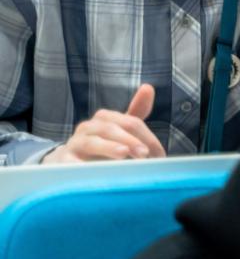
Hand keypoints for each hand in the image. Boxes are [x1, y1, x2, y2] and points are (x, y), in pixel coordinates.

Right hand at [43, 85, 165, 163]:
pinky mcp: (63, 160)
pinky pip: (71, 162)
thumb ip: (136, 112)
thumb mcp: (120, 129)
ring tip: (123, 154)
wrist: (68, 161)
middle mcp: (88, 127)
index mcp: (104, 118)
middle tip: (144, 153)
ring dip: (109, 148)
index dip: (146, 136)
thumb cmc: (101, 144)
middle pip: (111, 129)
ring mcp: (75, 143)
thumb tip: (148, 87)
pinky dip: (82, 165)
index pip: (130, 122)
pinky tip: (94, 171)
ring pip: (92, 143)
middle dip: (130, 140)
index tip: (158, 153)